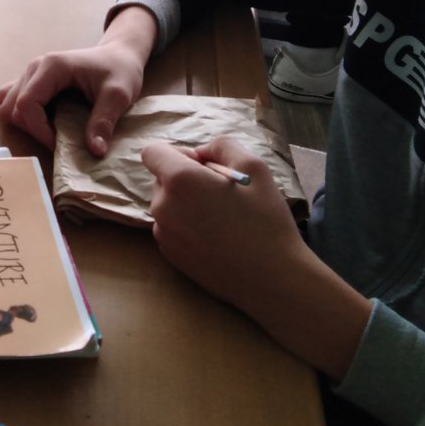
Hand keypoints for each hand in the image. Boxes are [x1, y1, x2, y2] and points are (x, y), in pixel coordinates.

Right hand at [0, 7, 155, 153]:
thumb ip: (103, 122)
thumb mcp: (118, 96)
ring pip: (10, 106)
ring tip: (53, 132)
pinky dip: (24, 116)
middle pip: (14, 107)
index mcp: (51, 67)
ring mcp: (30, 73)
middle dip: (32, 130)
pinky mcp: (32, 81)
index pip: (27, 104)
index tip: (59, 145)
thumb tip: (94, 151)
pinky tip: (41, 122)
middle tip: (58, 141)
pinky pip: (14, 101)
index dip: (39, 130)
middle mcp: (34, 67)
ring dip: (28, 125)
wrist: (119, 56)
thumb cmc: (119, 71)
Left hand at [140, 137, 305, 306]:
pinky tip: (216, 237)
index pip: (152, 152)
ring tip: (221, 218)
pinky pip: (170, 227)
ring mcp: (163, 233)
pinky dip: (186, 225)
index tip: (205, 168)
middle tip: (221, 194)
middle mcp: (162, 206)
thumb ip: (221, 146)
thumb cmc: (266, 221)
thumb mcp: (254, 167)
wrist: (272, 279)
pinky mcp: (169, 255)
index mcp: (179, 181)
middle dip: (185, 179)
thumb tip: (199, 152)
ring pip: (166, 204)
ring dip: (185, 203)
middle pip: (161, 179)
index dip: (178, 154)